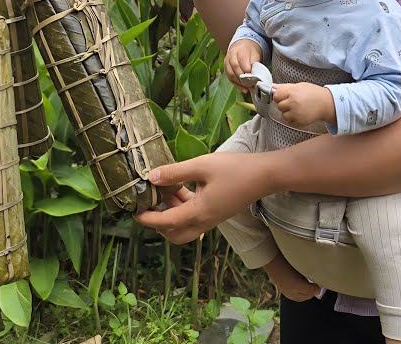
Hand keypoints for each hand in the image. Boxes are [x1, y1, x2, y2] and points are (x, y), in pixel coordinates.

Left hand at [135, 151, 275, 243]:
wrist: (266, 175)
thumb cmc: (236, 169)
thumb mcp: (202, 166)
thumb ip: (175, 172)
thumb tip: (151, 177)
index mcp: (198, 212)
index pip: (165, 222)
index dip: (147, 218)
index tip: (134, 211)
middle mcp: (204, 221)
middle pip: (174, 234)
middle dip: (158, 224)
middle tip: (148, 205)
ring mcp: (212, 218)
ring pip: (184, 227)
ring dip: (171, 213)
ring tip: (164, 189)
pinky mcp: (217, 212)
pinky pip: (194, 217)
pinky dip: (183, 207)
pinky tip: (181, 187)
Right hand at [224, 39, 262, 90]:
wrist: (242, 48)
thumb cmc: (250, 53)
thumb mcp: (255, 55)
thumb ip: (255, 64)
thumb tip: (256, 77)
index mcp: (240, 50)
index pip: (242, 60)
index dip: (247, 69)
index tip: (253, 77)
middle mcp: (231, 55)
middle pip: (235, 67)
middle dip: (243, 78)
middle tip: (251, 85)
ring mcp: (227, 62)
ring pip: (231, 74)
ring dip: (239, 83)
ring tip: (248, 89)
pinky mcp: (225, 69)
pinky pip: (229, 78)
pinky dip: (237, 85)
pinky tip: (243, 89)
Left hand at [273, 82, 335, 127]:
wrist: (326, 104)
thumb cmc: (313, 93)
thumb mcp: (299, 86)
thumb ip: (285, 87)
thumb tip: (272, 86)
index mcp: (292, 92)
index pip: (276, 96)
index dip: (279, 96)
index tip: (284, 97)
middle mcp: (293, 102)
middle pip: (279, 106)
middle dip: (284, 104)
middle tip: (293, 102)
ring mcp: (296, 113)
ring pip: (284, 115)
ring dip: (288, 112)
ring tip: (297, 108)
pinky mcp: (299, 121)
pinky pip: (290, 121)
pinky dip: (293, 118)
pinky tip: (300, 113)